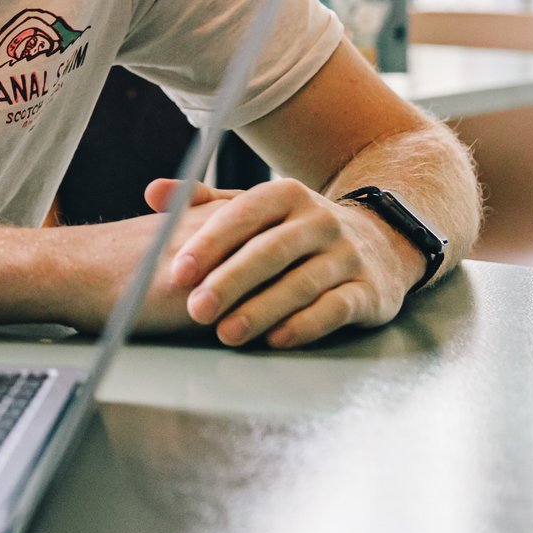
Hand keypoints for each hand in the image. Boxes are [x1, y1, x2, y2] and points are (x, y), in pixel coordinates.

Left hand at [147, 176, 424, 348]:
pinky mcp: (369, 291)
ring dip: (261, 310)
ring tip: (226, 333)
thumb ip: (204, 202)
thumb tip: (153, 192)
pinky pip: (336, 308)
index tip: (178, 272)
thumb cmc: (294, 230)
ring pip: (301, 283)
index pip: (243, 215)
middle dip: (230, 282)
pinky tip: (276, 339)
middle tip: (196, 309)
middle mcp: (319, 221)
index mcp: (285, 194)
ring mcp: (347, 256)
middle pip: (270, 251)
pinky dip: (305, 325)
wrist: (379, 243)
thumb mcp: (255, 208)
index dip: (210, 243)